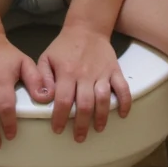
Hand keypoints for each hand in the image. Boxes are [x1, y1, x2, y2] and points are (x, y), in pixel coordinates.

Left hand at [37, 22, 131, 141]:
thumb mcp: (46, 58)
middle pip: (85, 104)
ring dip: (101, 117)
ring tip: (97, 129)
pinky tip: (122, 114)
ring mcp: (102, 73)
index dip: (59, 117)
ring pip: (104, 99)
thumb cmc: (64, 46)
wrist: (86, 28)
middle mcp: (85, 74)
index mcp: (66, 72)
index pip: (63, 100)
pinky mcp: (115, 70)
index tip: (57, 130)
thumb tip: (43, 98)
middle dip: (81, 124)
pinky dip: (125, 102)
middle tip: (79, 138)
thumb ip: (42, 79)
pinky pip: (123, 88)